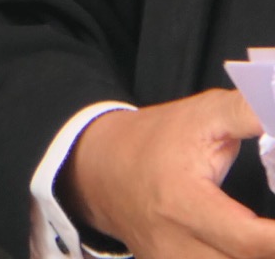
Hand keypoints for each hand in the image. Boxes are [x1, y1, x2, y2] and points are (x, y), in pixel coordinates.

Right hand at [63, 91, 274, 257]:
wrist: (98, 167)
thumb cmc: (153, 140)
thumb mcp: (201, 115)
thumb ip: (248, 112)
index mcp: (183, 203)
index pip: (251, 240)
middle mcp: (177, 244)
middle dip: (274, 247)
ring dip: (260, 253)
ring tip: (266, 233)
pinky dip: (243, 257)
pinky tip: (253, 246)